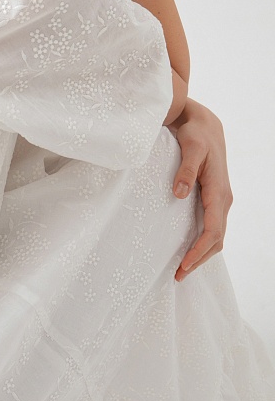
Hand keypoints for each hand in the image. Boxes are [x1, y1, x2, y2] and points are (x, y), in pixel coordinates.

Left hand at [168, 98, 233, 281]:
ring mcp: (219, 200)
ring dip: (200, 254)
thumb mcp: (191, 148)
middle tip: (178, 275)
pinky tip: (187, 248)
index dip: (199, 250)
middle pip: (216, 239)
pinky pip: (210, 226)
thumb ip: (186, 171)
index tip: (184, 265)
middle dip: (199, 259)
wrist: (204, 124)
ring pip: (215, 235)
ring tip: (181, 268)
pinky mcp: (212, 198)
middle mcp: (223, 200)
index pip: (213, 231)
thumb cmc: (196, 135)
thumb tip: (180, 194)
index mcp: (219, 192)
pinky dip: (201, 242)